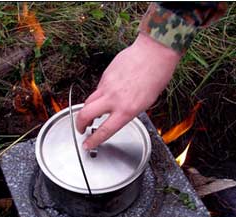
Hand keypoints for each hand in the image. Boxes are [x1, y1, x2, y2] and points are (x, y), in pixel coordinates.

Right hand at [76, 33, 180, 149]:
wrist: (154, 53)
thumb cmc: (155, 77)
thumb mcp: (146, 103)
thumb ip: (128, 110)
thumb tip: (117, 114)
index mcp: (127, 110)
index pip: (105, 130)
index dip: (94, 140)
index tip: (87, 144)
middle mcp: (114, 99)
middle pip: (86, 115)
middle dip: (80, 124)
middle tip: (81, 129)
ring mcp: (107, 86)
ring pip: (89, 101)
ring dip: (87, 110)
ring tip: (91, 115)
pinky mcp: (106, 75)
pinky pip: (98, 89)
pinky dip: (99, 95)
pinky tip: (107, 94)